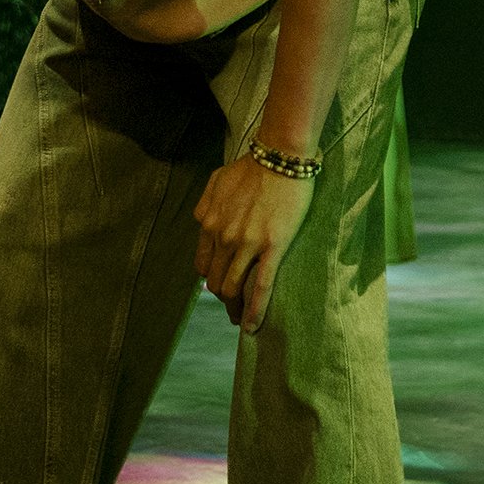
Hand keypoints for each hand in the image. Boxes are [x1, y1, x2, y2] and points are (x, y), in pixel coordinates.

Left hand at [195, 156, 316, 333]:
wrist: (281, 157)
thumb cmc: (252, 167)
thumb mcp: (216, 181)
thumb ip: (204, 204)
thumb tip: (202, 222)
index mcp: (209, 223)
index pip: (203, 265)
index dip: (211, 278)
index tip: (221, 285)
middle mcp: (223, 237)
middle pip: (215, 281)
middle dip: (222, 298)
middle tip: (232, 308)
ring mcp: (246, 244)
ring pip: (233, 288)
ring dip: (234, 308)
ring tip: (239, 320)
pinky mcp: (271, 248)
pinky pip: (260, 287)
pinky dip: (253, 311)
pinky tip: (251, 327)